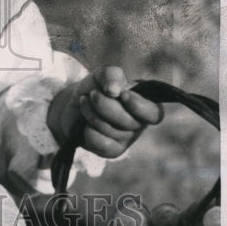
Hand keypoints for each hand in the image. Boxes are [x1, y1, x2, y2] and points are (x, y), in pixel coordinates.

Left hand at [48, 66, 164, 158]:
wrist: (72, 106)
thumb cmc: (94, 89)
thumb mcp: (100, 76)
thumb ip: (111, 74)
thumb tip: (114, 90)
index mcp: (143, 104)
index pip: (154, 113)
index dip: (139, 107)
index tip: (122, 95)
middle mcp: (139, 124)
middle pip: (130, 122)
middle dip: (105, 106)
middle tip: (92, 94)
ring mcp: (126, 139)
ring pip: (112, 132)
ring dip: (92, 115)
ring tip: (85, 103)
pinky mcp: (112, 150)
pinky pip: (101, 144)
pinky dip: (88, 131)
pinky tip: (85, 124)